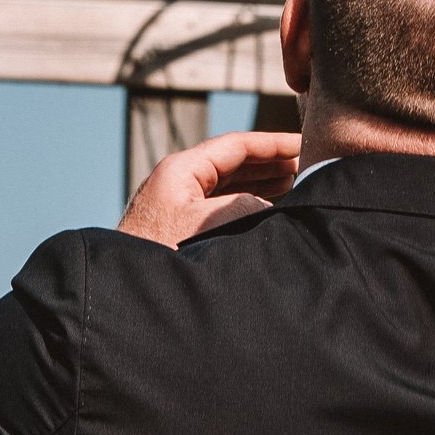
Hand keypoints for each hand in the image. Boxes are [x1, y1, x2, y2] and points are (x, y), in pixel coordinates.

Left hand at [119, 126, 300, 245]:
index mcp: (182, 170)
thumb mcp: (210, 224)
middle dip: (270, 162)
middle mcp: (179, 182)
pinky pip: (219, 206)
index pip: (235, 145)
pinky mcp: (178, 227)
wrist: (126, 293)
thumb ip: (245, 206)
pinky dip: (246, 204)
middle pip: (232, 162)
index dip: (273, 144)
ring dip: (260, 183)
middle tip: (307, 162)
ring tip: (294, 182)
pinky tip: (266, 210)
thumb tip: (266, 206)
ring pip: (227, 185)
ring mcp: (178, 205)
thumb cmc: (160, 255)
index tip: (303, 142)